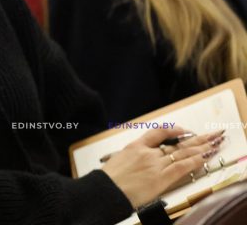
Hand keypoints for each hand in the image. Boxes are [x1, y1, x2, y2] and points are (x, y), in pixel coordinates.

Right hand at [101, 127, 223, 207]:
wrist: (106, 190)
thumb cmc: (109, 179)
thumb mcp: (117, 160)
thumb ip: (132, 157)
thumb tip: (140, 159)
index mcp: (135, 146)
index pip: (158, 132)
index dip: (174, 130)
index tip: (184, 131)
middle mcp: (147, 152)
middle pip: (176, 143)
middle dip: (195, 138)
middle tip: (210, 134)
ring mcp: (155, 164)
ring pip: (182, 153)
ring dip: (200, 148)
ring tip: (213, 144)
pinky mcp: (161, 177)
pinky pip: (182, 167)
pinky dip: (194, 161)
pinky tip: (204, 157)